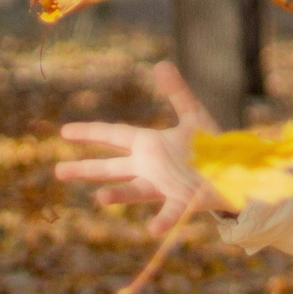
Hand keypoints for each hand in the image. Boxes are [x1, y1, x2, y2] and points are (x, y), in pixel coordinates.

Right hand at [54, 62, 221, 235]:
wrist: (234, 171)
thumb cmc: (210, 146)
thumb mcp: (194, 116)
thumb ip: (178, 92)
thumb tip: (161, 64)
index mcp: (150, 145)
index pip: (114, 136)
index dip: (90, 132)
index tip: (65, 131)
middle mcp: (151, 168)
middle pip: (113, 168)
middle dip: (87, 170)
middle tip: (58, 171)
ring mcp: (165, 186)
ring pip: (136, 191)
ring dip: (118, 196)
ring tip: (100, 199)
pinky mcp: (185, 201)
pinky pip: (170, 212)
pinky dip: (162, 221)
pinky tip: (151, 229)